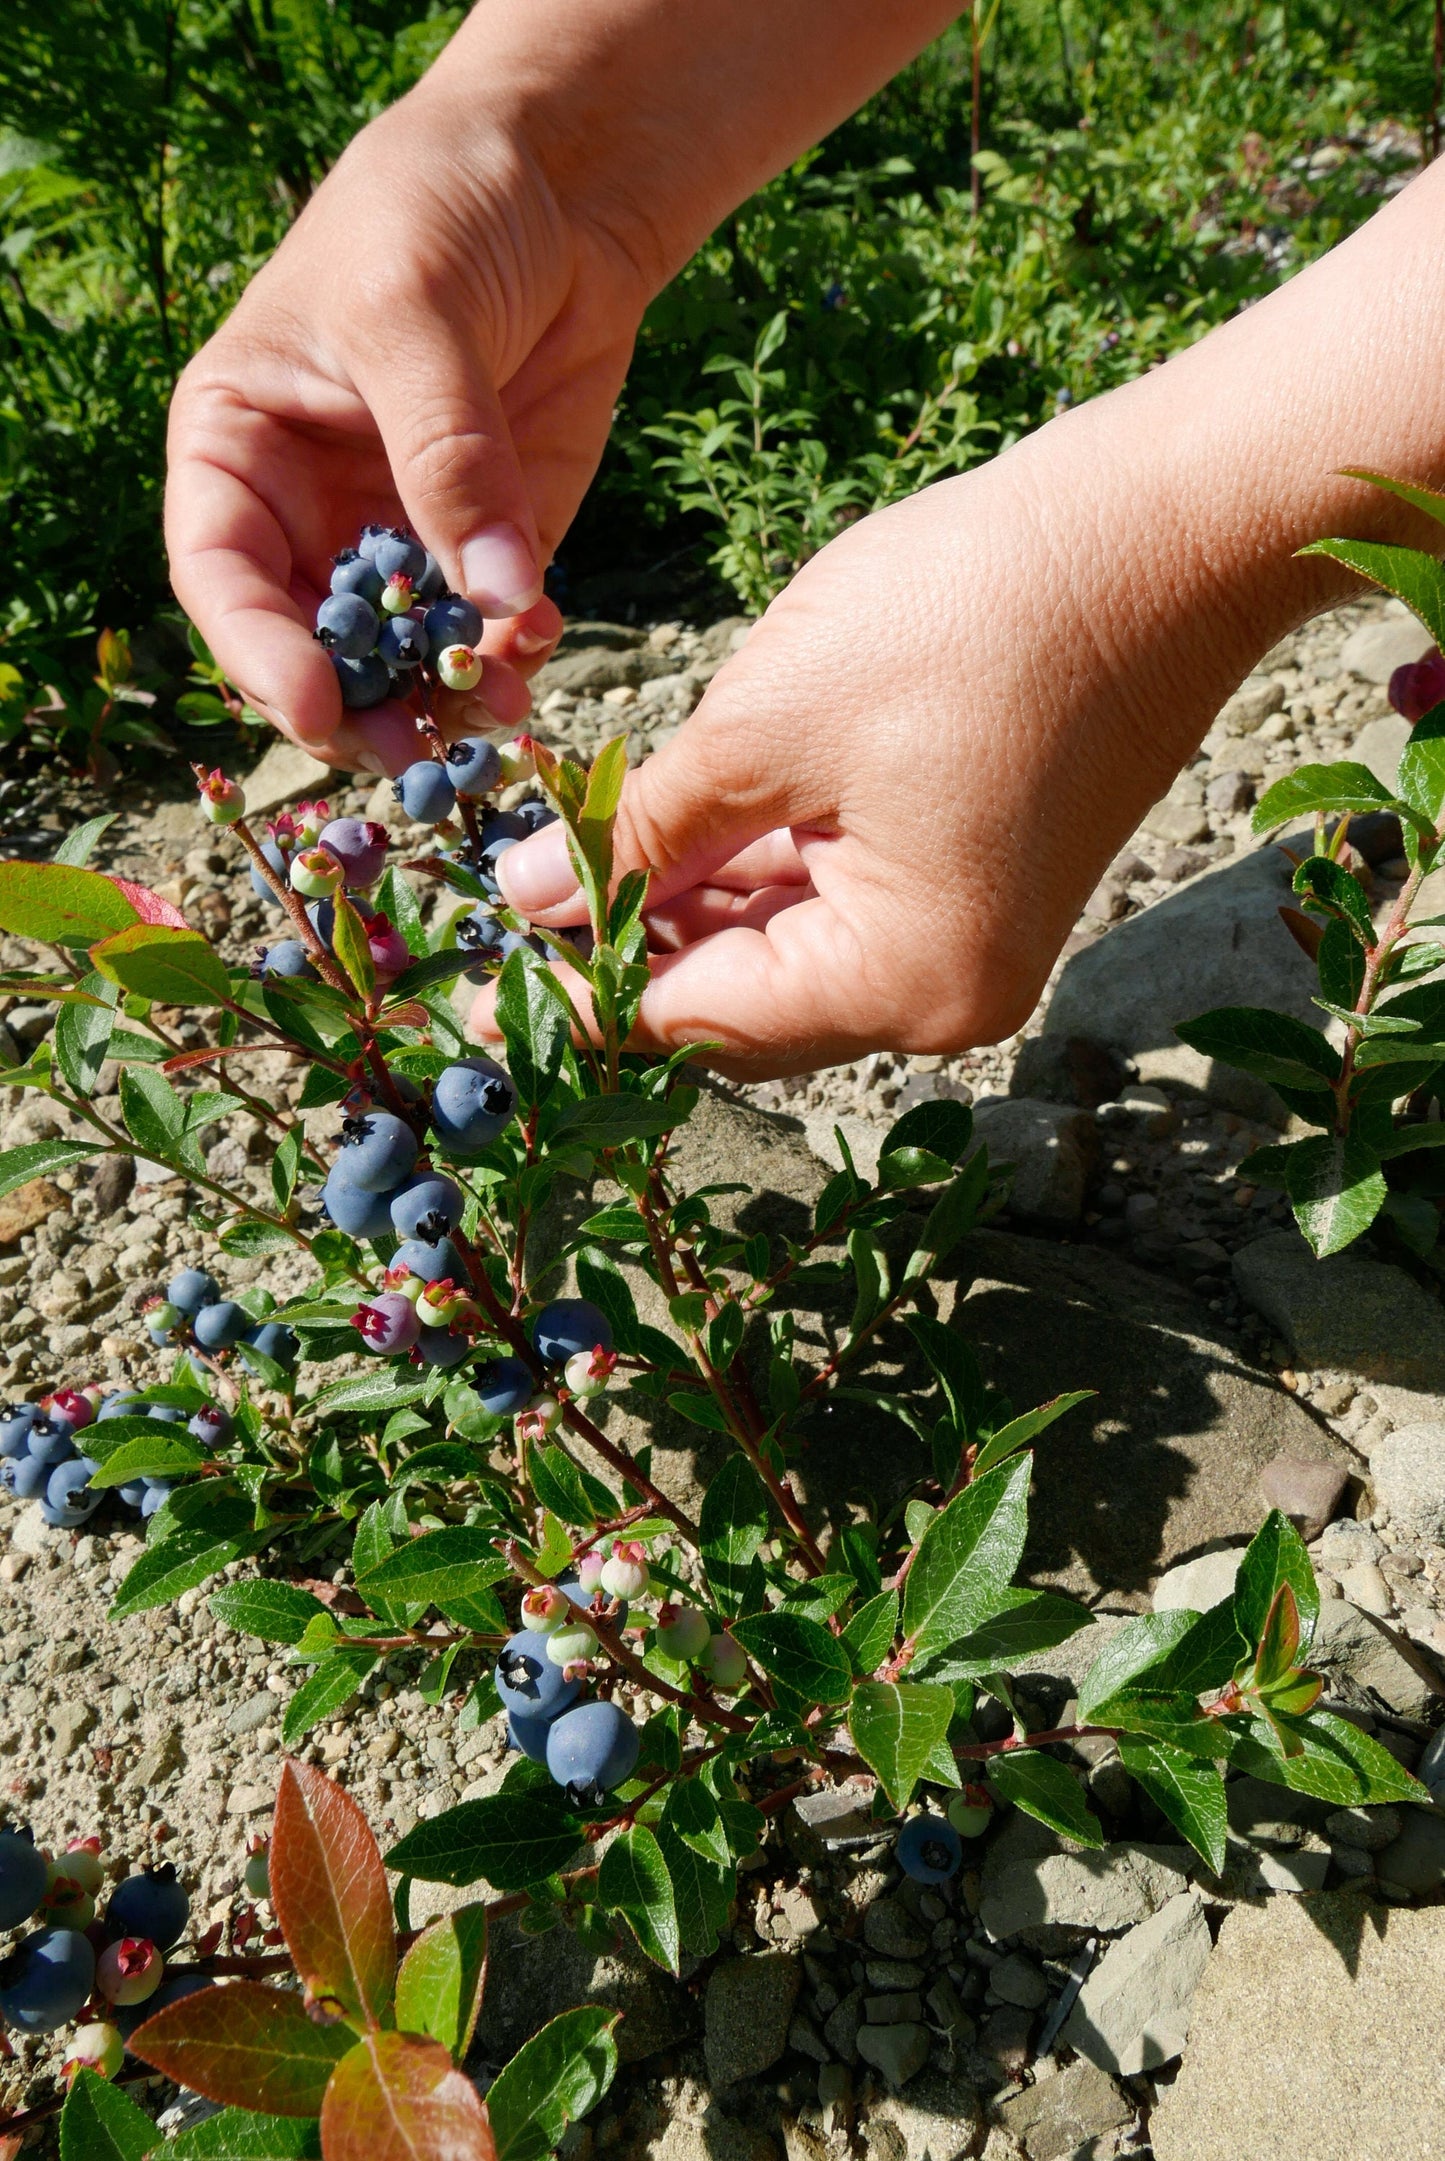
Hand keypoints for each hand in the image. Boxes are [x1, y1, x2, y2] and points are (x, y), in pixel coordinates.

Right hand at [164, 84, 653, 773]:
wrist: (553, 182)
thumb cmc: (435, 211)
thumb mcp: (414, 313)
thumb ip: (446, 457)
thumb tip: (491, 599)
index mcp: (238, 446)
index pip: (223, 573)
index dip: (260, 651)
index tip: (317, 708)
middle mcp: (308, 510)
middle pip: (313, 641)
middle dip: (361, 705)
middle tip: (416, 759)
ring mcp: (401, 534)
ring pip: (403, 653)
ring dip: (442, 700)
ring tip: (496, 725)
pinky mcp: (490, 542)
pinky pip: (489, 626)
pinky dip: (510, 655)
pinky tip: (537, 652)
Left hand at [467, 437, 1213, 1073]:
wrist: (1153, 531)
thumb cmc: (966, 617)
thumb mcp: (765, 729)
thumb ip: (641, 833)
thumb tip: (528, 901)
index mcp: (902, 981)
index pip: (697, 1021)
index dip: (579, 1000)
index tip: (474, 994)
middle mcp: (942, 994)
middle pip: (739, 1003)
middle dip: (622, 953)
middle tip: (502, 918)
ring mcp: (969, 943)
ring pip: (781, 952)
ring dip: (678, 908)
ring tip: (566, 861)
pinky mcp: (976, 883)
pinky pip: (833, 904)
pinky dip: (749, 873)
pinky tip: (663, 832)